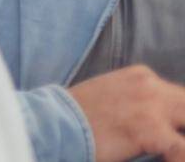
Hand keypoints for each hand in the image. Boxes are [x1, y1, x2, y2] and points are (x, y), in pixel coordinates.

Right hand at [69, 66, 184, 161]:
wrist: (57, 121)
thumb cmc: (78, 112)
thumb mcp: (111, 92)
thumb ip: (136, 98)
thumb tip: (153, 118)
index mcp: (142, 76)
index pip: (178, 96)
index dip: (178, 117)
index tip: (173, 128)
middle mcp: (151, 86)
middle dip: (182, 124)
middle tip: (172, 140)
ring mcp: (153, 108)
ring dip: (180, 140)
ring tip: (170, 151)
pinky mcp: (152, 131)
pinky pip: (183, 148)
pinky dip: (179, 157)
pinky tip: (168, 159)